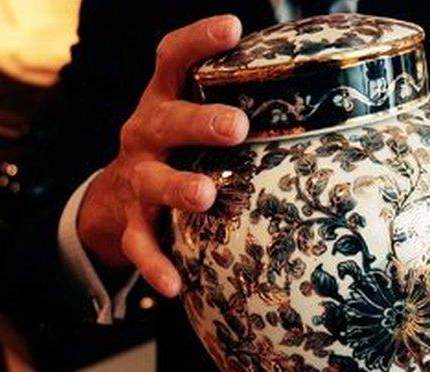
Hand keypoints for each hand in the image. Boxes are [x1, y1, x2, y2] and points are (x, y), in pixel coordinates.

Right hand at [76, 15, 249, 296]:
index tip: (231, 27)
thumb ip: (232, 103)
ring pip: (153, 182)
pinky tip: (174, 285)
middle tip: (236, 126)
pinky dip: (156, 265)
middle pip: (166, 120)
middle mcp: (145, 135)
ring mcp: (137, 181)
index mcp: (164, 102)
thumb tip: (317, 89)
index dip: (198, 41)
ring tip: (205, 195)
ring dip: (178, 187)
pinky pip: (142, 246)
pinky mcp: (131, 225)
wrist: (112, 201)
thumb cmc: (175, 151)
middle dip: (199, 122)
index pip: (172, 59)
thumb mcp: (190, 120)